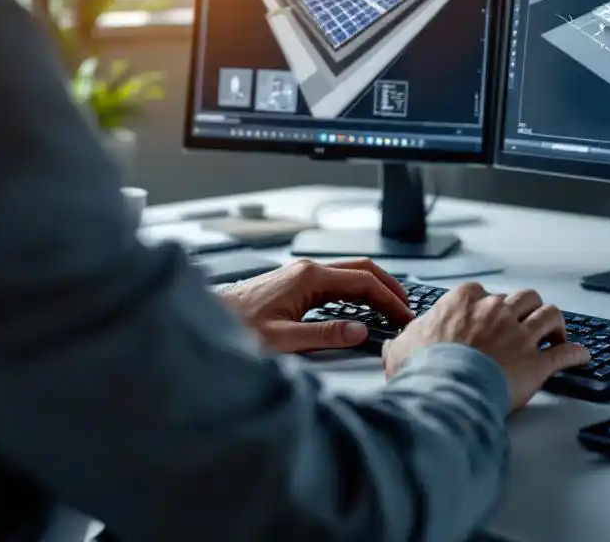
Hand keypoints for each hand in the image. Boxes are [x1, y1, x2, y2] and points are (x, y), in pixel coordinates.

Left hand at [219, 259, 413, 353]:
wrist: (203, 321)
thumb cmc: (235, 328)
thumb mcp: (283, 339)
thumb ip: (324, 335)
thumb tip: (359, 332)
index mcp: (308, 277)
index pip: (363, 281)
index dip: (389, 299)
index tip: (403, 315)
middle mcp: (306, 270)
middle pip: (361, 270)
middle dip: (388, 287)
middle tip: (406, 309)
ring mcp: (300, 274)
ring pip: (349, 274)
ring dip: (372, 289)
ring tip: (389, 309)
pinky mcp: (294, 283)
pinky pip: (335, 282)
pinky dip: (355, 292)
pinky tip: (359, 309)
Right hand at [382, 283, 589, 410]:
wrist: (443, 392)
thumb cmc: (423, 370)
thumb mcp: (401, 349)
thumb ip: (404, 341)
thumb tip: (398, 344)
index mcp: (464, 301)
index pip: (483, 293)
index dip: (488, 306)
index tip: (489, 317)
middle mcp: (496, 311)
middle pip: (523, 297)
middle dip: (527, 308)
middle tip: (527, 322)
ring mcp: (519, 335)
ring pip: (549, 314)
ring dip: (555, 323)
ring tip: (556, 333)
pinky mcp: (537, 362)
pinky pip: (565, 353)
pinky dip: (576, 354)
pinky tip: (581, 356)